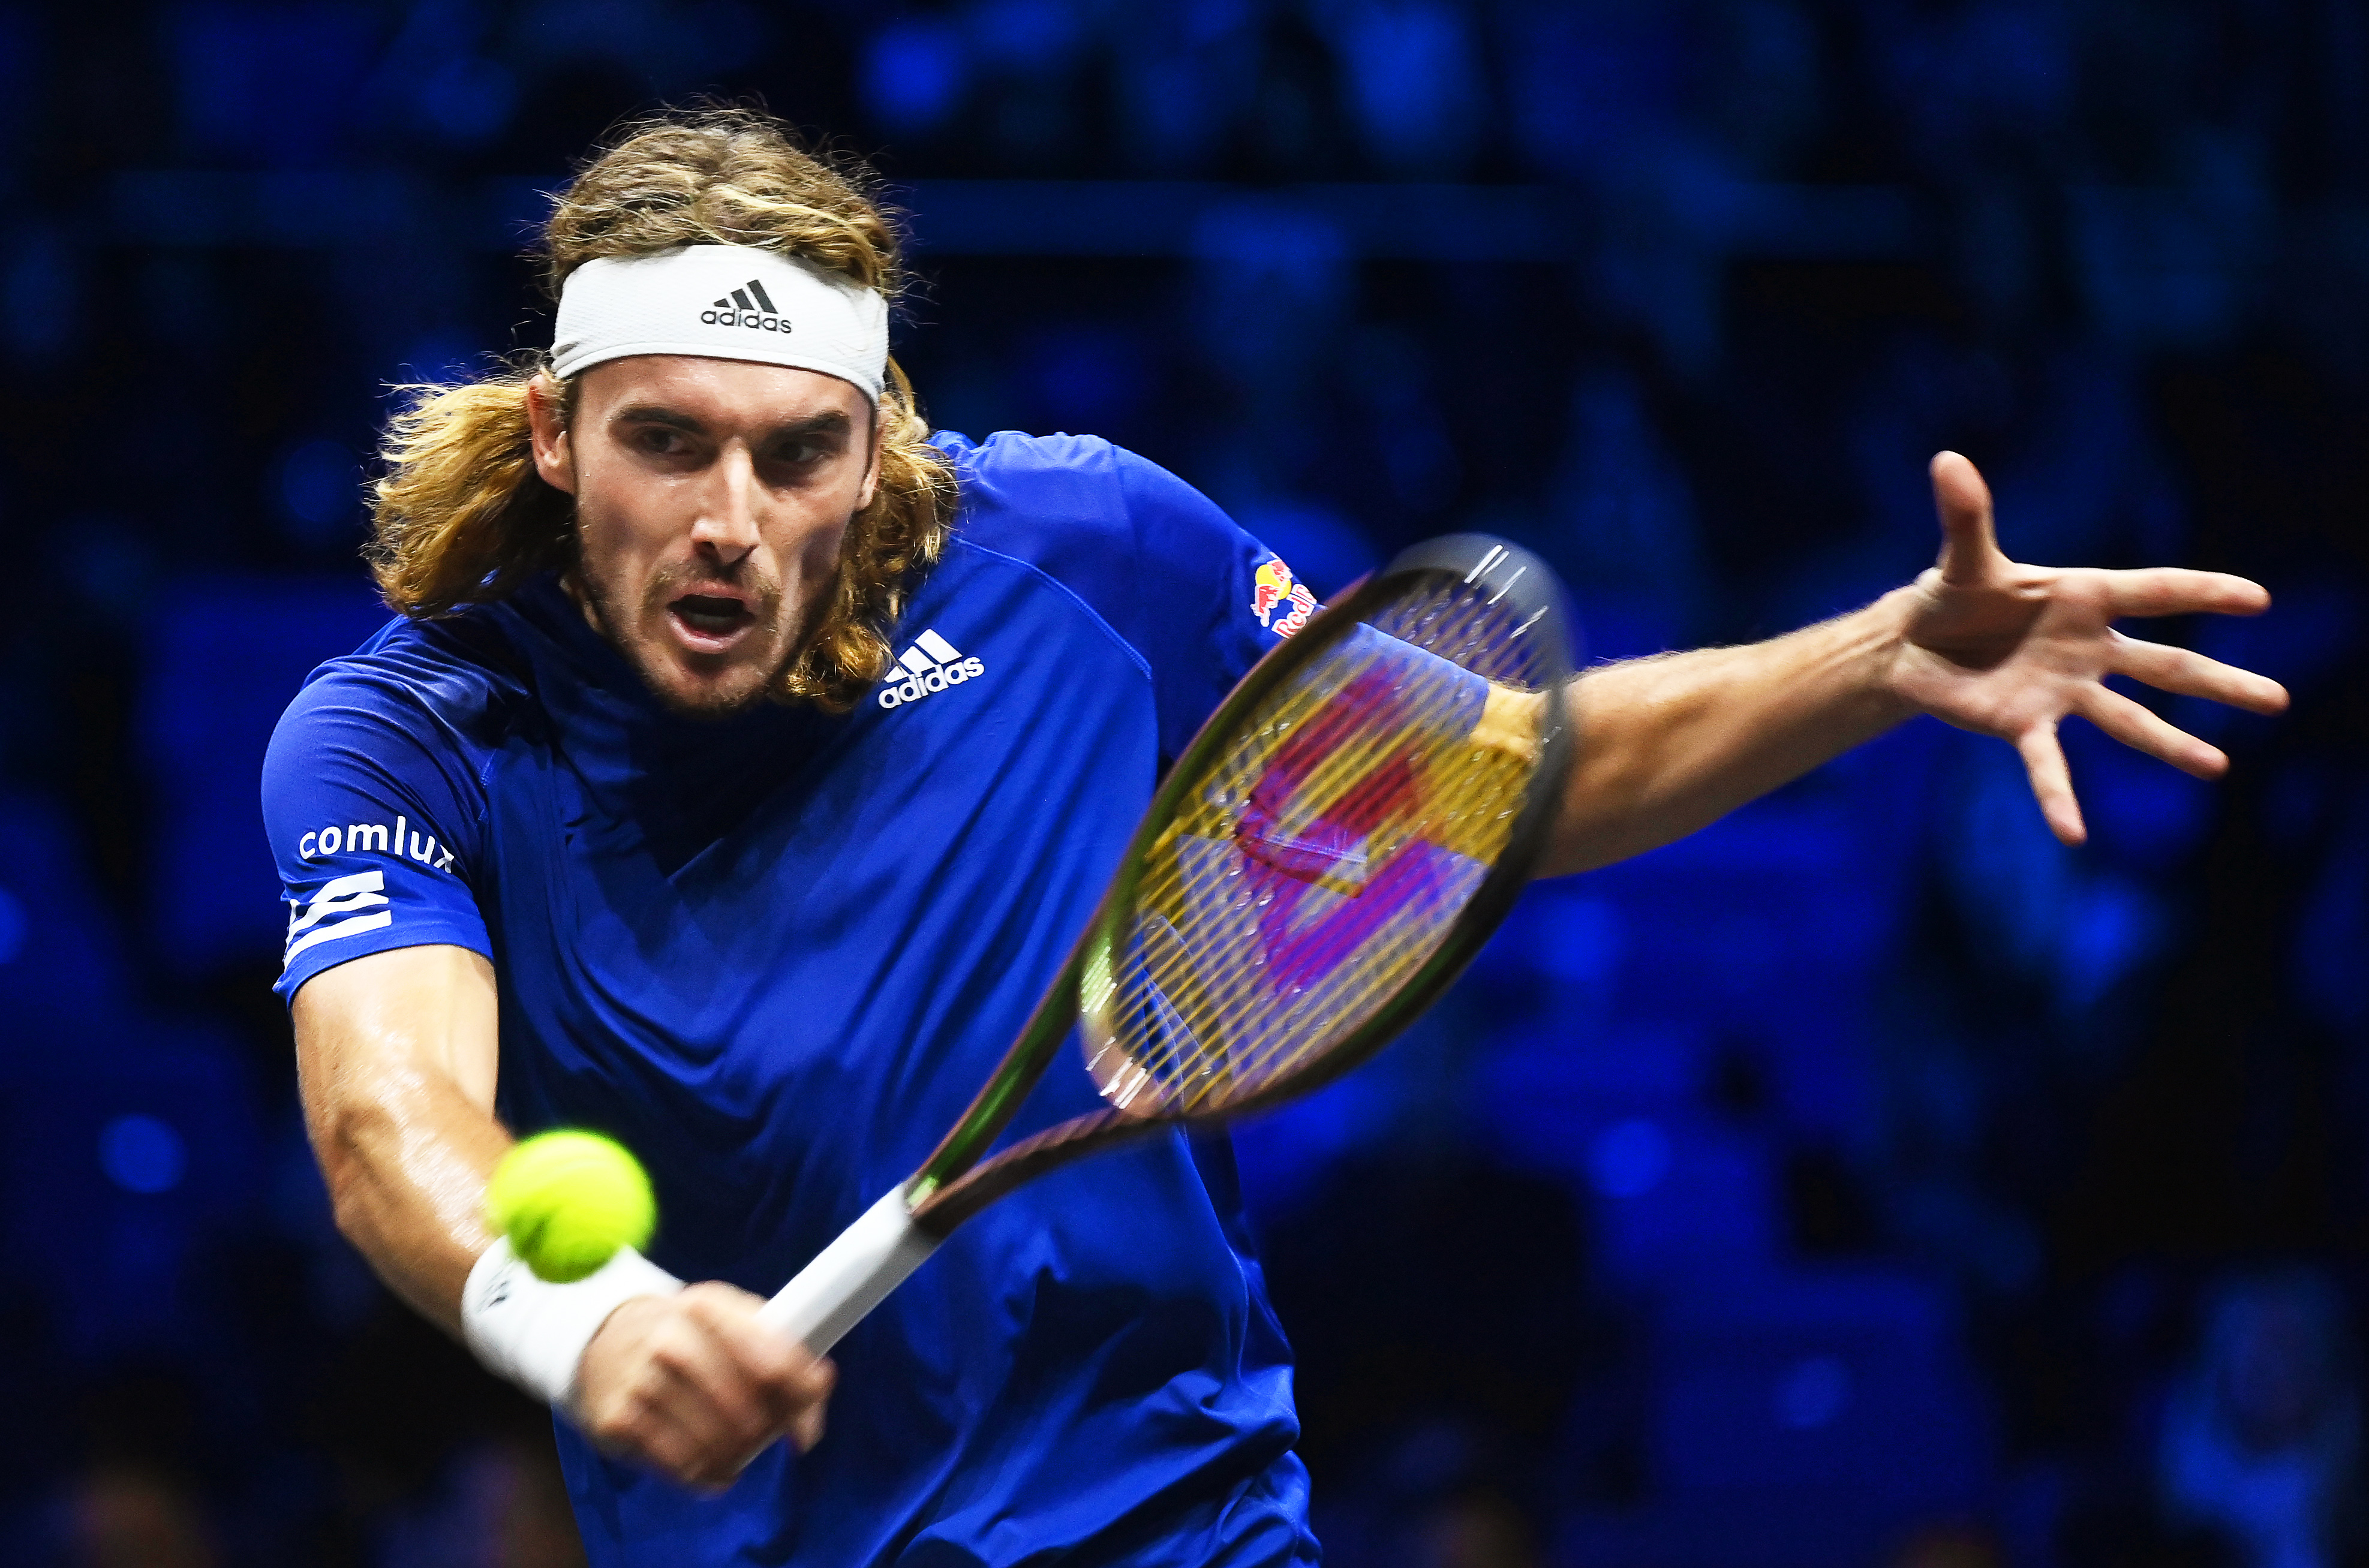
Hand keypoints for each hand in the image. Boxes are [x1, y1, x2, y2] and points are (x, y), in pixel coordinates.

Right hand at [575, 1283, 833, 1490]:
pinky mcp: (618, 1417)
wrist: (606, 1341)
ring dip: (736, 1458)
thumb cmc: (695, 1340)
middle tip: (763, 1439)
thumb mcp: (737, 1328)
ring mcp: (642, 1377)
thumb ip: (787, 1368)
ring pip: (715, 1442)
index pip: (774, 1360)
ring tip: (737, 1454)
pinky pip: (679, 1464)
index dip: (799, 1400)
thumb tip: (809, 1433)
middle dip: (764, 1433)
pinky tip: (708, 1467)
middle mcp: (673, 1336)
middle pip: (746, 1409)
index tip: (805, 1432)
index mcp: (710, 1304)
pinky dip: (704, 1474)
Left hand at [1889, 452, 2288, 844]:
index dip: (2204, 592)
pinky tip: (2074, 835)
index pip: (2155, 591)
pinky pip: (2048, 768)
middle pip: (2166, 666)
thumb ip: (1966, 516)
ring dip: (2172, 744)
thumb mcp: (1962, 557)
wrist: (1914, 642)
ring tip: (2218, 768)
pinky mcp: (2025, 724)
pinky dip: (2058, 800)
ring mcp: (2063, 691)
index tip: (2259, 599)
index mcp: (2083, 597)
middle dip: (2219, 682)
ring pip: (2128, 721)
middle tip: (2277, 700)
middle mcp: (2087, 649)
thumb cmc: (1953, 593)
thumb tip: (1946, 460)